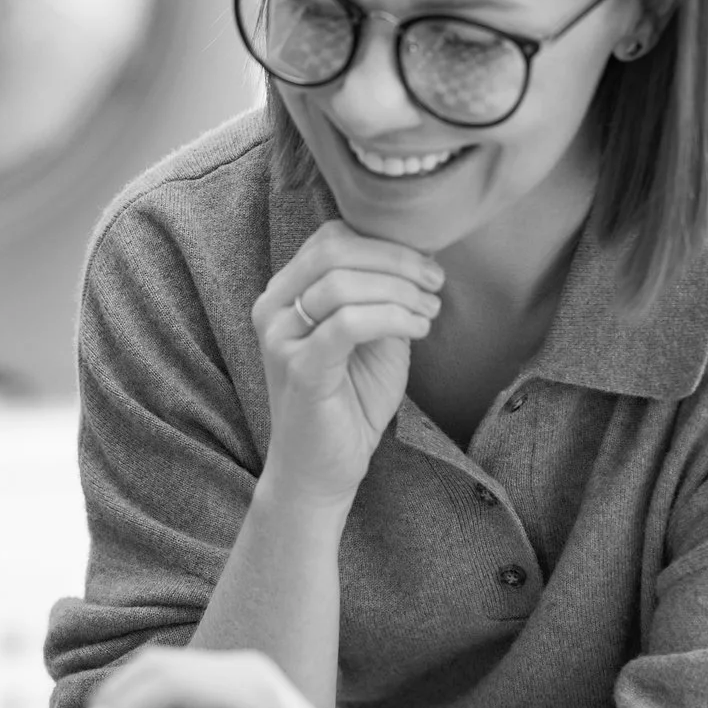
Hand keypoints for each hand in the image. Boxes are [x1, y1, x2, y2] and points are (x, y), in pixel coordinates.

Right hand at [252, 220, 441, 508]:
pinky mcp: (298, 368)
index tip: (427, 266)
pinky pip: (348, 322)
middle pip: (334, 250)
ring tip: (429, 311)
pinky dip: (392, 317)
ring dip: (400, 290)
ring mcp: (280, 338)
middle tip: (435, 282)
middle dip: (396, 259)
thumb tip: (420, 252)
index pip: (331, 238)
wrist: (321, 469)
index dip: (385, 242)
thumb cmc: (349, 401)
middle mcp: (273, 308)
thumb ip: (382, 294)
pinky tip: (418, 329)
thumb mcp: (372, 335)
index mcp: (285, 293)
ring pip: (342, 282)